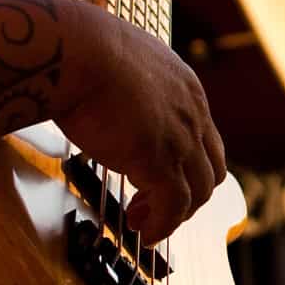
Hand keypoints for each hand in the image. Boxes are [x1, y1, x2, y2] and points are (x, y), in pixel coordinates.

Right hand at [55, 5, 225, 242]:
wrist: (74, 50)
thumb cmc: (82, 53)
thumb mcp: (124, 64)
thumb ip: (130, 83)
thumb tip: (106, 91)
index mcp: (186, 88)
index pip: (204, 139)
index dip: (184, 165)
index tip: (157, 179)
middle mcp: (192, 113)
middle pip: (210, 169)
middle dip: (186, 194)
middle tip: (151, 207)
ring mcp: (180, 137)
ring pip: (199, 192)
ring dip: (174, 215)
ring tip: (143, 224)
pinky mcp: (159, 160)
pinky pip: (174, 207)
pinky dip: (163, 226)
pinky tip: (144, 233)